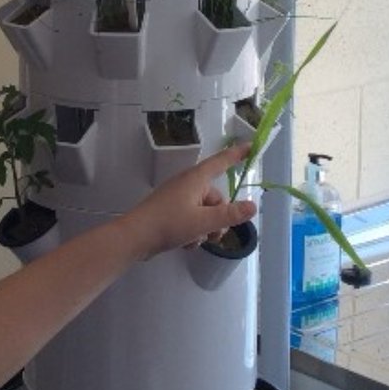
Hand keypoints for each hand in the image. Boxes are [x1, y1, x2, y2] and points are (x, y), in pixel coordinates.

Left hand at [116, 143, 255, 259]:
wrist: (135, 237)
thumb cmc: (169, 223)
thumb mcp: (204, 221)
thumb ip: (230, 215)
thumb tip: (252, 205)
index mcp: (196, 179)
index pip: (221, 162)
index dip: (236, 155)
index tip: (250, 146)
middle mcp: (188, 184)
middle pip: (216, 199)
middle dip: (218, 220)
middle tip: (212, 235)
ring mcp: (178, 197)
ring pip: (205, 213)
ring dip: (204, 229)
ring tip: (194, 240)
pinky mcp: (171, 211)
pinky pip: (192, 219)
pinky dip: (192, 232)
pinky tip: (185, 243)